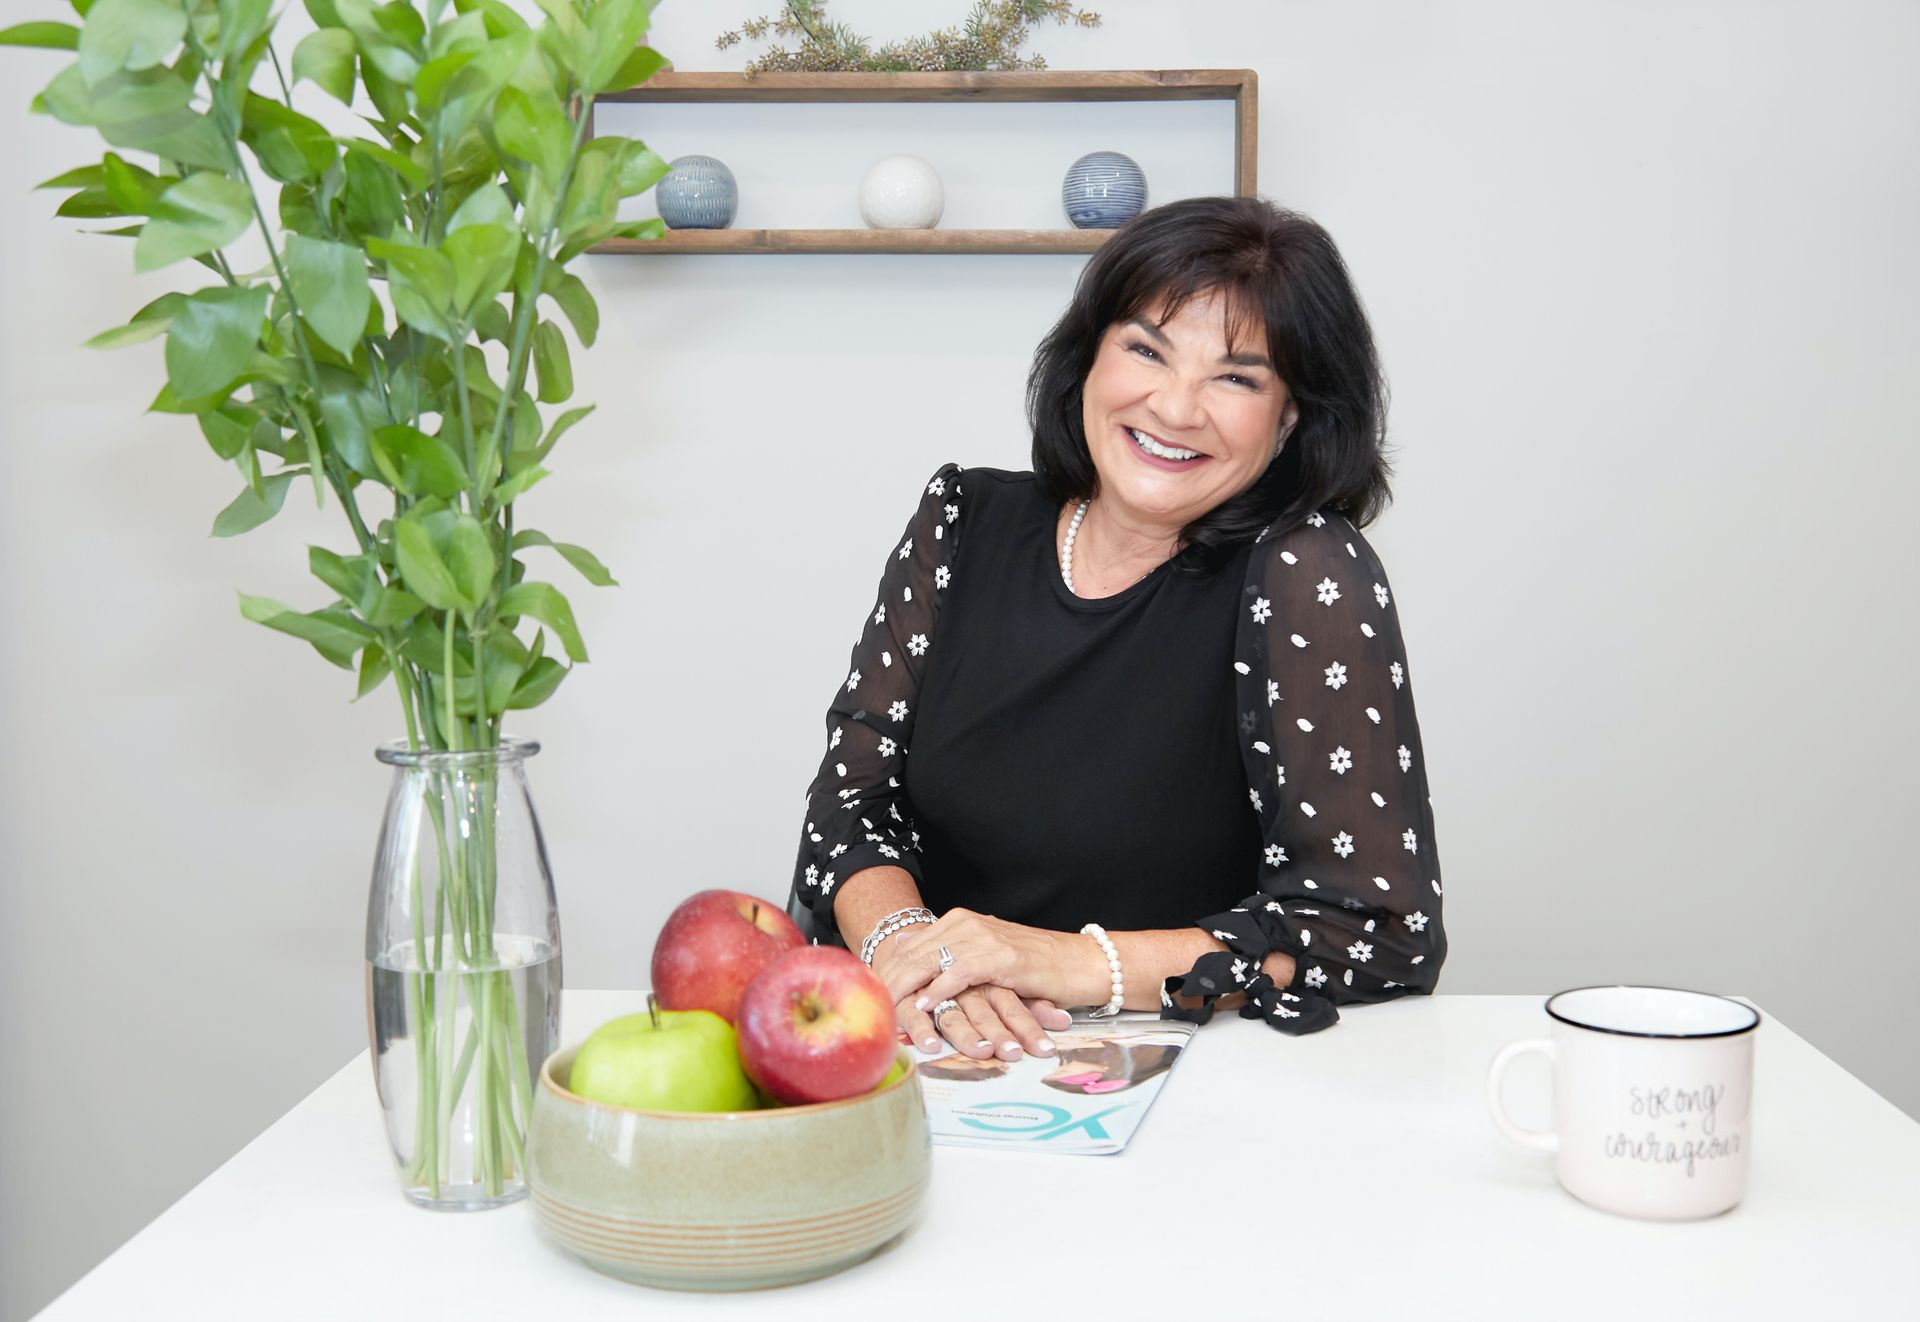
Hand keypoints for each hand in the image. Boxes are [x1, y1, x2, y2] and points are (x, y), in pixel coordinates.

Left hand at [871, 923, 1069, 1058]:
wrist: (1079, 963)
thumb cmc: (1033, 968)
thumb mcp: (985, 958)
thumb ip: (949, 956)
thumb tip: (907, 958)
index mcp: (959, 922)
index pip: (909, 945)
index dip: (885, 970)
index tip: (866, 993)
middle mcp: (966, 924)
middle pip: (912, 951)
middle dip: (886, 979)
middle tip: (866, 1004)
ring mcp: (982, 938)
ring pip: (928, 961)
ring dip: (904, 987)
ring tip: (884, 1007)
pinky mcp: (998, 957)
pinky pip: (957, 973)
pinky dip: (937, 990)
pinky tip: (922, 1005)